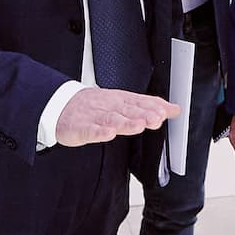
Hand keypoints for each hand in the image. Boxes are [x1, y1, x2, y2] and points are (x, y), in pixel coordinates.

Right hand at [55, 88, 177, 145]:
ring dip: (126, 122)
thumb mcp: (121, 103)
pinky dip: (98, 132)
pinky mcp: (80, 128)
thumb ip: (147, 106)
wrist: (60, 105)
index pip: (139, 101)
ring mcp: (94, 117)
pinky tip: (108, 134)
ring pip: (111, 119)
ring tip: (139, 125)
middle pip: (128, 110)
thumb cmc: (93, 106)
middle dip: (143, 114)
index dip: (153, 106)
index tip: (168, 111)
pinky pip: (89, 130)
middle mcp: (108, 106)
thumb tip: (173, 108)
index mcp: (119, 100)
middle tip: (157, 118)